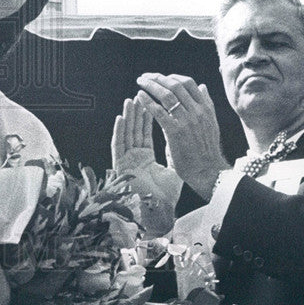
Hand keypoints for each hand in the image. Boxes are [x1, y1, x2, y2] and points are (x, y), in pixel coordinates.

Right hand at [112, 98, 180, 234]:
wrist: (161, 211)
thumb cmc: (166, 194)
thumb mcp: (173, 167)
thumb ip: (176, 148)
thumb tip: (184, 136)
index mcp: (145, 157)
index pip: (146, 131)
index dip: (148, 115)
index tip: (151, 99)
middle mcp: (134, 157)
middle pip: (135, 129)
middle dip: (138, 111)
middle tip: (141, 93)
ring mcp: (127, 161)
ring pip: (126, 134)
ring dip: (129, 116)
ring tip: (131, 100)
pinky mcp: (121, 166)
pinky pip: (119, 145)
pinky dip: (120, 131)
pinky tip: (121, 118)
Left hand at [135, 74, 229, 200]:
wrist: (208, 170)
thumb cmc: (206, 148)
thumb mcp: (210, 122)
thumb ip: (206, 104)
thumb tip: (202, 86)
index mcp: (205, 108)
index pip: (188, 83)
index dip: (172, 77)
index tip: (160, 77)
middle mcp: (197, 112)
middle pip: (175, 86)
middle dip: (157, 78)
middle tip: (145, 76)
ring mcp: (187, 121)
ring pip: (166, 96)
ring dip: (151, 86)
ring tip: (140, 82)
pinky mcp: (176, 132)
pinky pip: (159, 112)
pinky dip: (148, 101)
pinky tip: (139, 96)